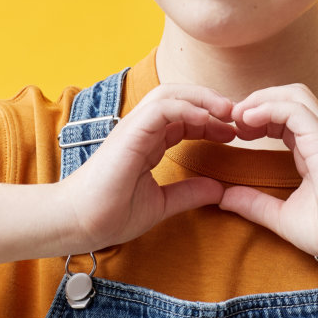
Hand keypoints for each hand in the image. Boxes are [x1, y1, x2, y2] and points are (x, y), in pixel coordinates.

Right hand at [56, 84, 236, 253]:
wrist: (80, 223)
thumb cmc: (111, 214)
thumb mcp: (161, 203)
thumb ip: (188, 193)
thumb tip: (219, 190)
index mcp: (148, 143)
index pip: (183, 118)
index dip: (210, 121)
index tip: (233, 134)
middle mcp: (141, 130)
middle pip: (180, 98)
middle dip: (211, 102)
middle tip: (237, 117)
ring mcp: (134, 128)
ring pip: (171, 94)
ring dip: (202, 99)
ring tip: (227, 111)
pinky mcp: (129, 132)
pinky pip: (161, 108)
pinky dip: (186, 108)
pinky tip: (206, 119)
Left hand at [217, 84, 317, 267]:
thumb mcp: (282, 216)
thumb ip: (254, 204)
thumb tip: (223, 199)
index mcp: (312, 150)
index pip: (285, 116)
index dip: (258, 116)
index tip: (236, 133)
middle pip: (288, 95)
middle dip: (257, 100)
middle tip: (233, 122)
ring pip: (293, 94)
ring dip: (261, 99)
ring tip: (239, 118)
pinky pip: (294, 109)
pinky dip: (268, 108)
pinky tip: (248, 121)